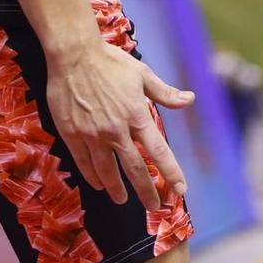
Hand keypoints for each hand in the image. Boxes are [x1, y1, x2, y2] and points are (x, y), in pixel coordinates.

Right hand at [44, 40, 193, 210]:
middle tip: (154, 207)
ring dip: (117, 189)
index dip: (172, 173)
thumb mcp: (142, 74)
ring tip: (122, 199)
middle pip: (135, 170)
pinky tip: (99, 184)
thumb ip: (165, 93)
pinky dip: (93, 177)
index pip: (159, 152)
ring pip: (108, 172)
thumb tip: (190, 100)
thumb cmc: (110, 61)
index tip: (181, 190)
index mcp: (137, 115)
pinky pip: (84, 164)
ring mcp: (93, 135)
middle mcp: (116, 130)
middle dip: (146, 192)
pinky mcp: (72, 135)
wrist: (73, 54)